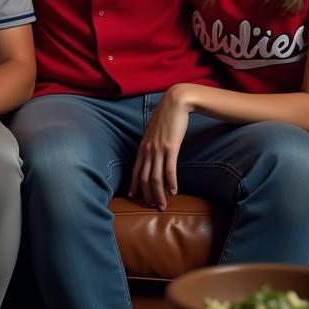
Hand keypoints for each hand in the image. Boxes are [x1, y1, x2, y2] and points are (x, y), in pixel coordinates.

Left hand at [130, 85, 191, 210]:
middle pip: (144, 178)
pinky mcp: (171, 147)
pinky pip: (169, 169)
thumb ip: (151, 143)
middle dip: (147, 194)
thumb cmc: (165, 116)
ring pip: (156, 177)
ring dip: (158, 193)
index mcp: (143, 146)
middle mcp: (148, 150)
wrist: (175, 102)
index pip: (135, 170)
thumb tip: (152, 153)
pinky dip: (171, 182)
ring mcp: (159, 149)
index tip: (134, 196)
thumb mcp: (153, 131)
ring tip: (162, 205)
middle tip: (152, 206)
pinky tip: (173, 191)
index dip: (134, 185)